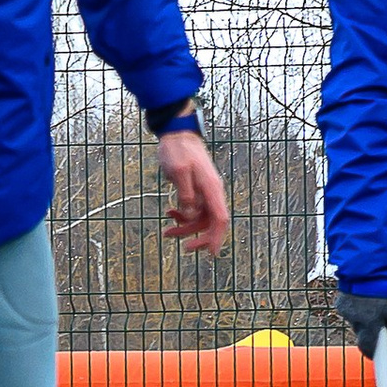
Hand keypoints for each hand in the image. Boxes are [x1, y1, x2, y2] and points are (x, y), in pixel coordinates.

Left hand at [158, 127, 229, 253]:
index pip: (219, 218)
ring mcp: (205, 191)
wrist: (176, 134)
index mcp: (211, 188)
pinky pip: (193, 209)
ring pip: (199, 218)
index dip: (216, 237)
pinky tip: (169, 213)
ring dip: (185, 227)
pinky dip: (182, 215)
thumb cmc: (178, 150)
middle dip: (197, 236)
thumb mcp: (178, 171)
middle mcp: (211, 192)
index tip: (210, 253)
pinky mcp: (196, 190)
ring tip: (167, 231)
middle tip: (183, 247)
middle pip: (210, 222)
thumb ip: (185, 194)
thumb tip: (190, 216)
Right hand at [329, 287, 386, 357]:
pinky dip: (356, 311)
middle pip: (361, 336)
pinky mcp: (340, 303)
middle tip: (379, 329)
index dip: (374, 355)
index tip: (379, 358)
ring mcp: (346, 311)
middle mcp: (355, 320)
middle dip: (369, 335)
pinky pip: (350, 313)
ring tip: (372, 309)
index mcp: (370, 322)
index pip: (369, 348)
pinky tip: (363, 303)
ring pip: (356, 324)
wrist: (366, 268)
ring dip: (363, 321)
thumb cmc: (386, 289)